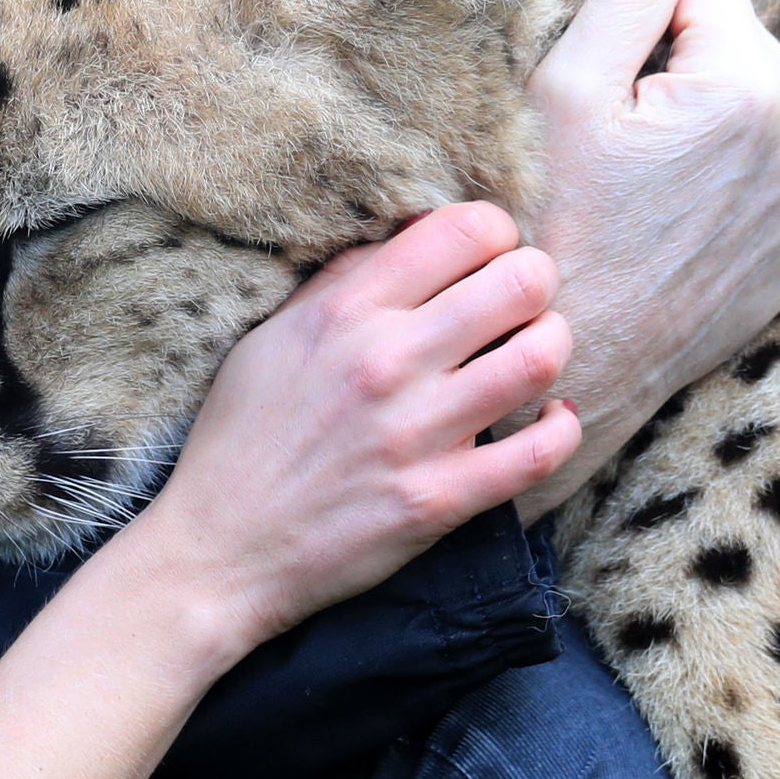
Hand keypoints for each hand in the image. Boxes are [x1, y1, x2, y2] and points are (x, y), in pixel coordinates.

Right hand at [115, 204, 580, 658]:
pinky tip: (550, 420)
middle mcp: (385, 361)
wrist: (219, 549)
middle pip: (521, 282)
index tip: (491, 254)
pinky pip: (540, 453)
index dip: (497, 232)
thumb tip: (412, 236)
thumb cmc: (242, 436)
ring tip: (534, 354)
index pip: (464, 230)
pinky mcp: (438, 500)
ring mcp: (416, 433)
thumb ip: (343, 282)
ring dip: (552, 346)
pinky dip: (560, 429)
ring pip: (540, 357)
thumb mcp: (273, 336)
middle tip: (521, 304)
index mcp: (345, 311)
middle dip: (535, 282)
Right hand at [516, 0, 779, 521]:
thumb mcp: (570, 90)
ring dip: (702, 121)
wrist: (578, 361)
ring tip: (637, 183)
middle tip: (610, 139)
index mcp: (747, 86)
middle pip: (736, 43)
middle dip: (677, 67)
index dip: (639, 18)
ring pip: (752, 109)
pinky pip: (766, 176)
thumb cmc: (552, 220)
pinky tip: (666, 218)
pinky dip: (722, 181)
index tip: (601, 84)